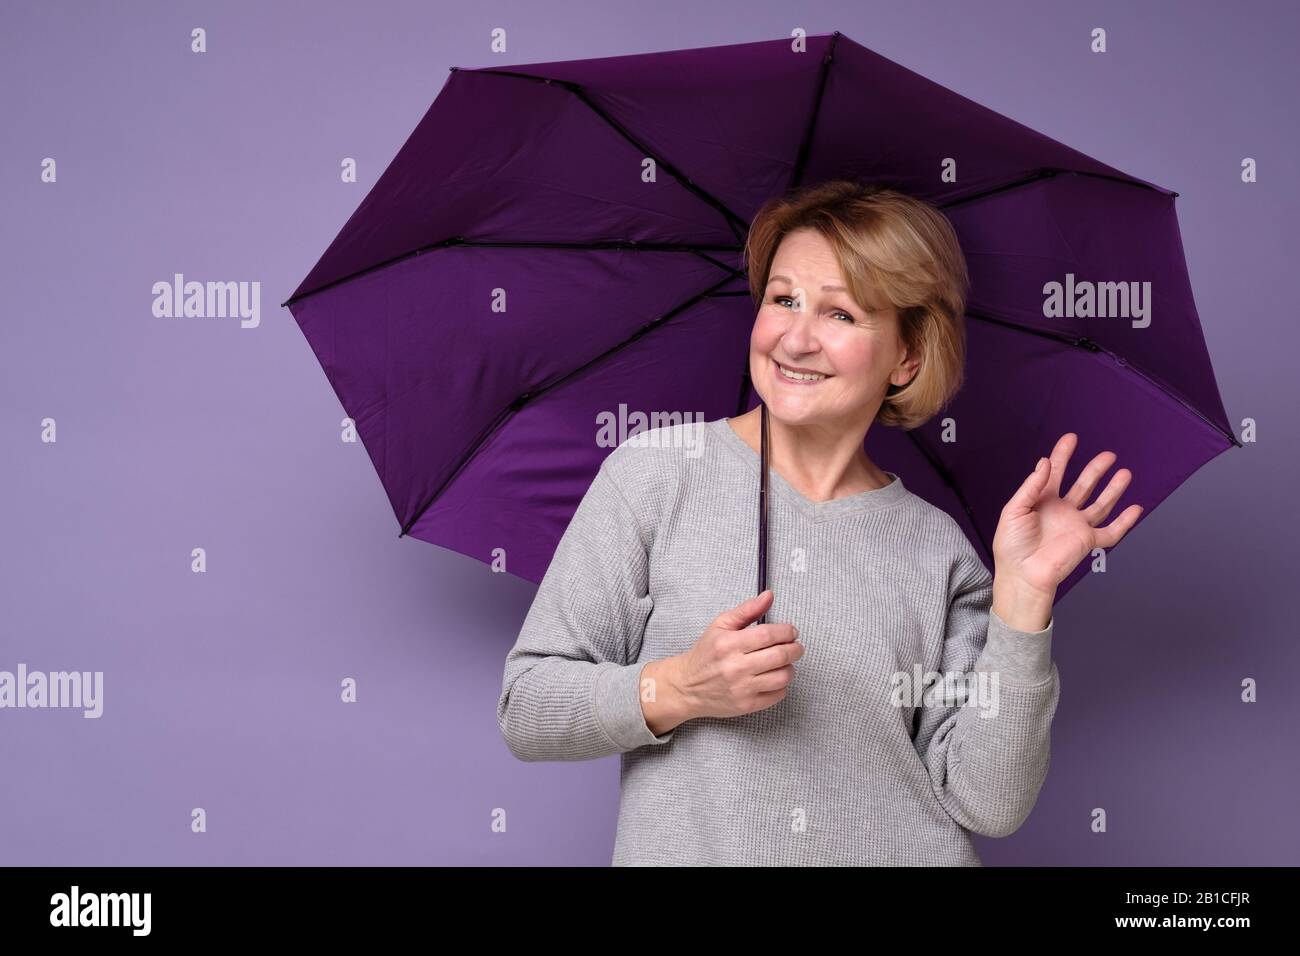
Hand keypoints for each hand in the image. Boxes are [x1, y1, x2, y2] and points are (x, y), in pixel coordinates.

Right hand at [663, 590, 803, 722]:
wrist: (687, 686)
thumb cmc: (706, 653)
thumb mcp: (721, 625)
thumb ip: (747, 610)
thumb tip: (769, 596)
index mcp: (729, 644)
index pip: (768, 635)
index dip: (786, 632)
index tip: (791, 632)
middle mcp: (735, 667)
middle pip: (779, 656)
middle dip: (795, 649)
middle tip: (796, 646)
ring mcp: (741, 688)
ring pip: (782, 677)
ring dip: (790, 667)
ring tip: (784, 663)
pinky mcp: (746, 705)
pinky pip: (777, 695)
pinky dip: (782, 685)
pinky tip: (774, 678)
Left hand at [993, 433, 1142, 598]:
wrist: (1023, 574)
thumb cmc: (1012, 546)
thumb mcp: (1014, 510)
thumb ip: (1031, 486)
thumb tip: (1045, 463)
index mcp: (1042, 501)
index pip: (1055, 473)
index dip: (1062, 455)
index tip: (1071, 438)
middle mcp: (1062, 511)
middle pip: (1083, 485)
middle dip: (1095, 469)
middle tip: (1108, 455)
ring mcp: (1076, 526)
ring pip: (1100, 504)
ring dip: (1113, 489)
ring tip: (1125, 473)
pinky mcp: (1087, 542)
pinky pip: (1111, 532)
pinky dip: (1125, 521)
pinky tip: (1136, 508)